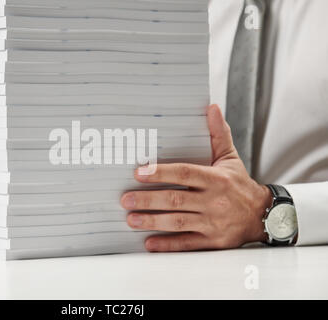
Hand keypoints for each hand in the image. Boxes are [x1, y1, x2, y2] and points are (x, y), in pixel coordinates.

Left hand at [121, 105, 271, 251]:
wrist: (263, 216)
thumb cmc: (239, 185)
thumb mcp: (230, 158)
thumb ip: (218, 134)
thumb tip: (212, 108)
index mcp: (215, 178)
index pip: (184, 173)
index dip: (160, 172)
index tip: (139, 172)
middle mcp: (213, 201)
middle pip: (175, 200)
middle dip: (148, 200)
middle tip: (125, 199)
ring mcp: (213, 223)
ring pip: (178, 222)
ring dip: (152, 221)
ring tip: (131, 219)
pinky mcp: (212, 242)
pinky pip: (187, 244)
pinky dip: (167, 245)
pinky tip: (149, 243)